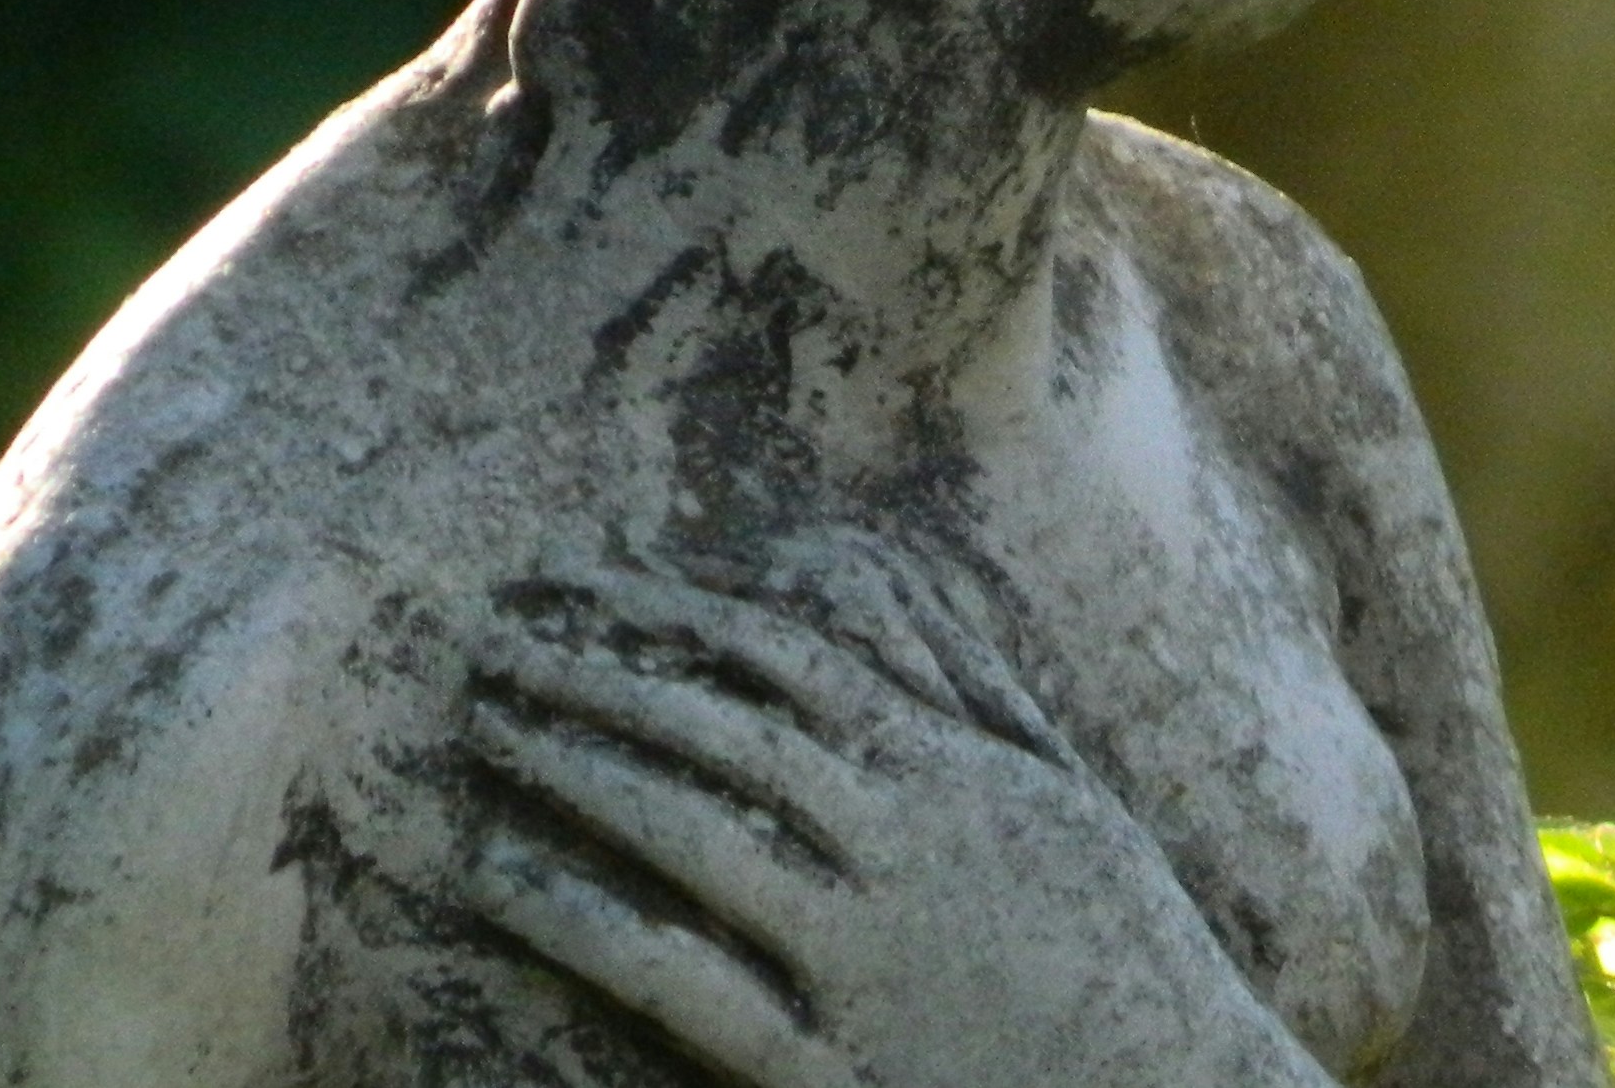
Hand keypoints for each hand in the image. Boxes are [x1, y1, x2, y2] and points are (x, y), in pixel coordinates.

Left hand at [454, 554, 1326, 1087]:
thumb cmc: (1127, 956)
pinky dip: (583, 917)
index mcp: (960, 774)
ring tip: (487, 729)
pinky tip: (505, 879)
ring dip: (574, 768)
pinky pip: (681, 976)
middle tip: (491, 635)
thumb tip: (889, 589)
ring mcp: (865, 955)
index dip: (673, 607)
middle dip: (597, 670)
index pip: (788, 655)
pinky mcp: (830, 1064)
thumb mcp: (1066, 805)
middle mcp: (905, 846)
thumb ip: (975, 695)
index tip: (583, 576)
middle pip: (719, 727)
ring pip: (689, 831)